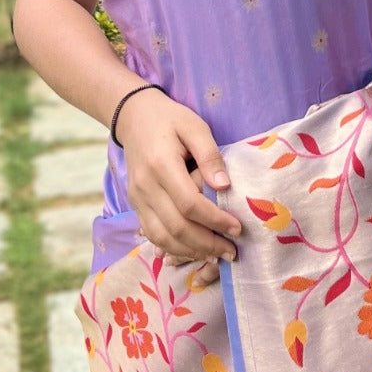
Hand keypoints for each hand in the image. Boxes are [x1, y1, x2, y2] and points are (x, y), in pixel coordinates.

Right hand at [117, 88, 240, 275]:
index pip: (189, 204)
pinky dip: (173, 247)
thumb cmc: (170, 119)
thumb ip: (210, 156)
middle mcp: (145, 186)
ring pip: (162, 237)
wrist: (134, 116)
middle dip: (207, 243)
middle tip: (232, 251)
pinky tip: (194, 250)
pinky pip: (152, 234)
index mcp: (161, 165)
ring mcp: (137, 198)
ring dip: (191, 251)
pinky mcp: (135, 204)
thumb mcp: (195, 127)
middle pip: (176, 226)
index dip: (214, 220)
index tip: (237, 227)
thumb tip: (224, 186)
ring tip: (216, 255)